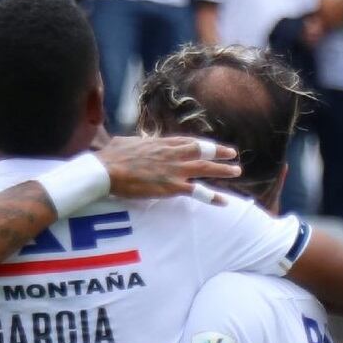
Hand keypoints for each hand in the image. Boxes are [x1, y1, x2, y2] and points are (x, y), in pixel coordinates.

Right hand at [95, 135, 240, 205]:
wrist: (106, 170)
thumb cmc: (111, 157)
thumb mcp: (127, 142)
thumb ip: (139, 143)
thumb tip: (137, 143)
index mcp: (161, 142)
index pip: (188, 141)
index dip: (202, 144)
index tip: (212, 146)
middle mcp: (172, 153)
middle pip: (202, 150)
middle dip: (219, 152)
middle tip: (233, 154)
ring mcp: (174, 169)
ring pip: (205, 168)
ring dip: (222, 170)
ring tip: (237, 171)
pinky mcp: (172, 186)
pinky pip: (198, 192)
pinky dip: (213, 196)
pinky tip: (224, 201)